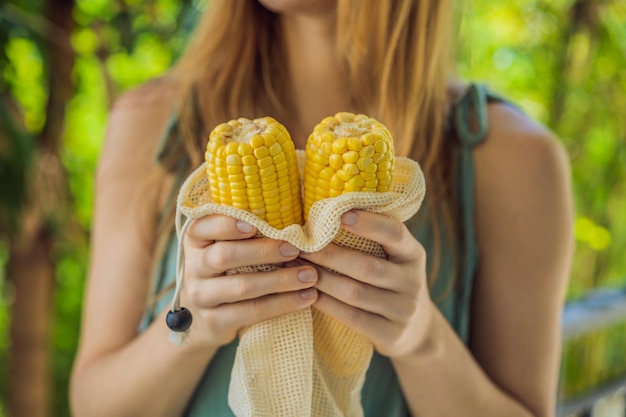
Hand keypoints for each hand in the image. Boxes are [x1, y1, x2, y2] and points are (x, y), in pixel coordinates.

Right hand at [182, 214, 317, 346]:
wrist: (205, 319)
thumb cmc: (227, 270)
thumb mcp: (227, 246)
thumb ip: (247, 230)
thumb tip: (291, 213)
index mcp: (196, 240)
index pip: (203, 226)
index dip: (226, 224)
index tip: (256, 224)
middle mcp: (193, 267)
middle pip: (224, 255)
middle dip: (263, 251)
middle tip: (295, 248)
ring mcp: (200, 296)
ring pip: (242, 286)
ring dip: (280, 280)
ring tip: (310, 275)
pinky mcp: (214, 321)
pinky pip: (251, 312)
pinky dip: (282, 305)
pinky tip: (306, 298)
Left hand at [299, 210, 432, 357]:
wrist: (416, 330)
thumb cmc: (392, 281)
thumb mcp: (394, 258)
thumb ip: (374, 238)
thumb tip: (328, 209)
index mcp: (414, 254)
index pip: (395, 233)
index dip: (369, 223)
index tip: (340, 214)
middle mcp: (413, 281)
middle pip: (367, 267)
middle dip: (329, 255)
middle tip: (300, 245)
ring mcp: (403, 310)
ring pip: (355, 293)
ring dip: (321, 279)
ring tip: (296, 268)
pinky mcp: (390, 334)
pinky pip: (351, 317)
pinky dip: (326, 303)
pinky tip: (307, 293)